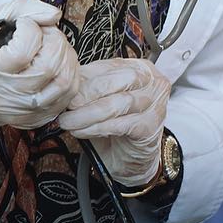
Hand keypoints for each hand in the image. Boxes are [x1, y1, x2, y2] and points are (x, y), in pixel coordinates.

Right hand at [0, 0, 79, 128]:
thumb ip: (23, 9)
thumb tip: (54, 15)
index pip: (22, 51)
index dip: (30, 30)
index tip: (25, 26)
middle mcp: (6, 97)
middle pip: (49, 66)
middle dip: (55, 41)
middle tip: (46, 34)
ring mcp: (25, 111)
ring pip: (65, 81)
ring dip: (67, 56)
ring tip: (54, 47)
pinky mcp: (41, 118)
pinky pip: (70, 94)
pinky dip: (71, 72)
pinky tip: (59, 63)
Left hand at [57, 58, 170, 186]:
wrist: (129, 157)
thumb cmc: (115, 125)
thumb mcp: (101, 98)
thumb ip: (90, 86)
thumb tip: (68, 83)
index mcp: (140, 68)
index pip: (111, 65)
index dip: (85, 77)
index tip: (66, 89)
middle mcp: (153, 82)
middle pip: (120, 80)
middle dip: (88, 92)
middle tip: (68, 106)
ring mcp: (156, 104)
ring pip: (118, 103)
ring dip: (87, 114)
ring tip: (69, 122)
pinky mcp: (150, 127)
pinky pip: (120, 125)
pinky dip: (96, 128)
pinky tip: (82, 132)